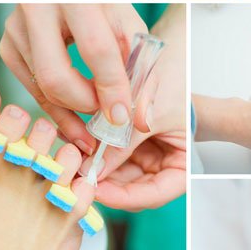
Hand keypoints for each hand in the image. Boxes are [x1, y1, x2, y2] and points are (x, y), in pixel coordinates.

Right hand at [0, 3, 149, 152]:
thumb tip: (140, 119)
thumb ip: (139, 69)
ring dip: (70, 113)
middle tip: (105, 118)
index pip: (95, 50)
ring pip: (41, 88)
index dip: (112, 88)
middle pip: (56, 77)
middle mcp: (37, 8)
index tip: (123, 117)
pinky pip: (31, 88)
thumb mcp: (127, 24)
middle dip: (85, 106)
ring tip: (91, 128)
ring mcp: (15, 28)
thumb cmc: (101, 2)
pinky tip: (73, 113)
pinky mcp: (7, 45)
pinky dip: (54, 105)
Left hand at [82, 4, 185, 209]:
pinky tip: (72, 146)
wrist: (168, 52)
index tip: (97, 190)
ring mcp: (143, 155)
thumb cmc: (172, 78)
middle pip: (131, 188)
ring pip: (115, 174)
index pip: (155, 194)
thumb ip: (124, 141)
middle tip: (74, 177)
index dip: (126, 197)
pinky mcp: (126, 143)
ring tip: (69, 159)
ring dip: (93, 168)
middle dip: (103, 183)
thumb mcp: (148, 111)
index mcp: (181, 164)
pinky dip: (91, 152)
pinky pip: (106, 154)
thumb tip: (94, 169)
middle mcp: (161, 165)